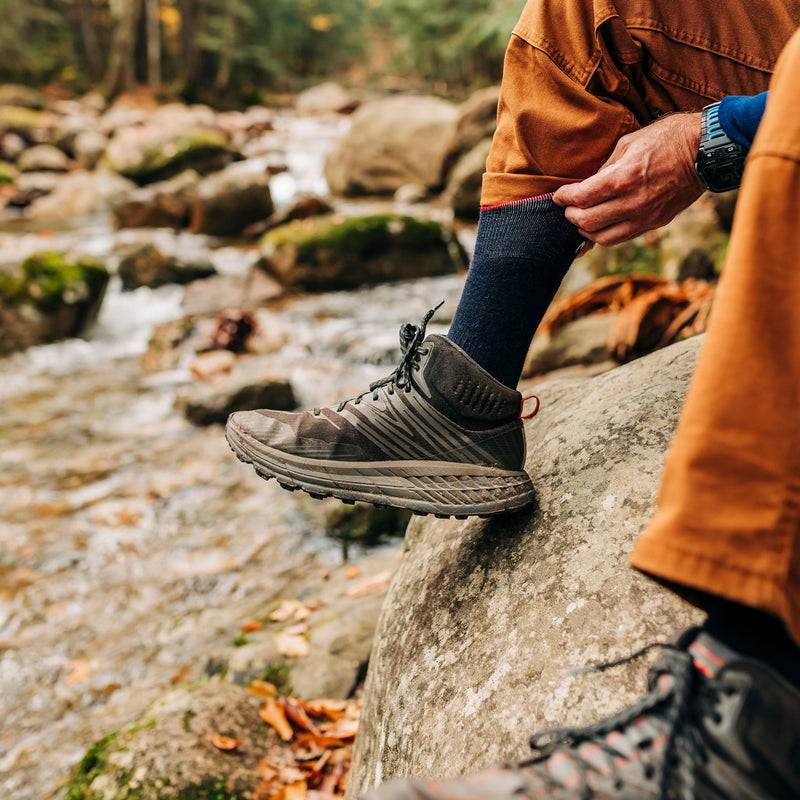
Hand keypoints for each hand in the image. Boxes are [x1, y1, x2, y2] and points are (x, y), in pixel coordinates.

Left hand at [552, 112, 704, 248]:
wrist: (704, 151)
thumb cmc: (666, 139)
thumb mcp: (629, 143)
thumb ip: (605, 168)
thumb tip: (587, 185)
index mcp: (622, 178)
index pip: (581, 197)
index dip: (564, 198)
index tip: (559, 195)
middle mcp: (632, 202)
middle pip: (586, 221)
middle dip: (571, 214)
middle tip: (569, 207)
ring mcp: (644, 216)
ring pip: (602, 237)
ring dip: (587, 230)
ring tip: (583, 218)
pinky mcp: (654, 223)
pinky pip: (621, 238)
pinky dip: (606, 234)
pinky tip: (601, 225)